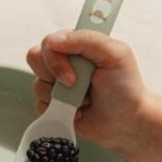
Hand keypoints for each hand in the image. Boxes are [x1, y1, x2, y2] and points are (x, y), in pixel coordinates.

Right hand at [26, 30, 146, 158]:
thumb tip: (53, 40)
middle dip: (55, 76)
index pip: (49, 42)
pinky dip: (58, 111)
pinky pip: (40, 105)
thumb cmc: (124, 87)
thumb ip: (86, 40)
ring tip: (82, 99)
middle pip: (36, 59)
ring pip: (37, 85)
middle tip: (76, 85)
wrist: (125, 121)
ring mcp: (56, 84)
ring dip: (60, 96)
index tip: (73, 74)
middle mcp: (63, 61)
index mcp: (76, 44)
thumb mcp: (114, 54)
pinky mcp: (52, 105)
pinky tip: (76, 111)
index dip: (55, 59)